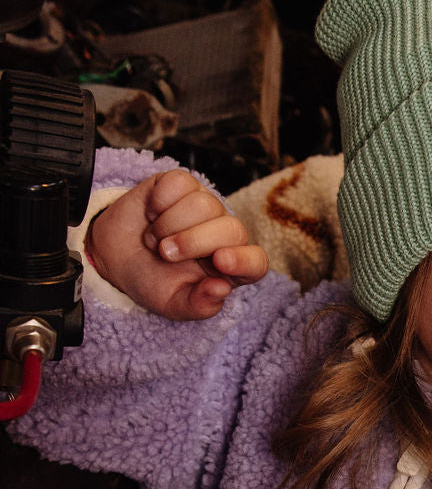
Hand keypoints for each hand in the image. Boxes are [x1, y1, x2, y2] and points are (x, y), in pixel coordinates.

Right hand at [87, 170, 268, 319]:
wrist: (117, 257)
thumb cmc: (153, 281)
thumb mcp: (174, 304)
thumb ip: (199, 305)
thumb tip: (222, 289)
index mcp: (231, 268)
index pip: (256, 262)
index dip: (243, 260)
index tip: (220, 260)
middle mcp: (225, 234)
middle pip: (231, 228)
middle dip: (191, 242)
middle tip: (164, 254)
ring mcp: (207, 205)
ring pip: (203, 204)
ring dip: (168, 225)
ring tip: (155, 240)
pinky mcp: (183, 184)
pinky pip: (180, 183)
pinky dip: (159, 202)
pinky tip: (152, 215)